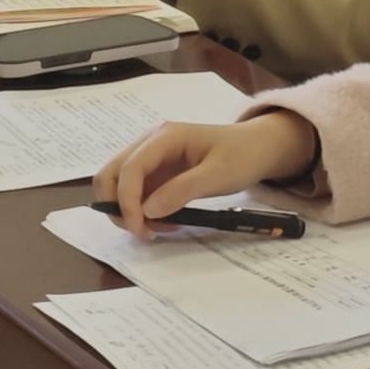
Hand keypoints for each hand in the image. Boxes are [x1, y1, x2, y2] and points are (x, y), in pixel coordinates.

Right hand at [94, 112, 319, 232]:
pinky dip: (141, 212)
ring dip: (128, 211)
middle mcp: (150, 144)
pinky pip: (136, 194)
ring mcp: (151, 158)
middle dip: (117, 206)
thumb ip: (183, 190)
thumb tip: (148, 210)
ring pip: (119, 185)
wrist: (258, 148)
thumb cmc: (243, 155)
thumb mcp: (219, 174)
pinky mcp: (157, 173)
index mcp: (164, 137)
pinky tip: (164, 222)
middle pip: (111, 173)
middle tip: (142, 232)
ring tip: (158, 229)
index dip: (126, 200)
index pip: (130, 168)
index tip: (138, 228)